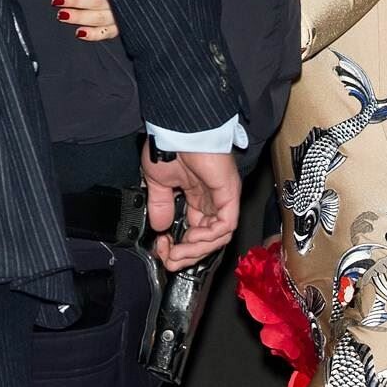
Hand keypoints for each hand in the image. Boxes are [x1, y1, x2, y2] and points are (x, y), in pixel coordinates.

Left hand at [53, 0, 118, 40]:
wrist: (161, 0)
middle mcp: (120, 0)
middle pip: (94, 0)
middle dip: (75, 0)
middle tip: (57, 0)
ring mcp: (122, 15)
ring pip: (98, 17)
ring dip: (79, 17)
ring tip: (62, 15)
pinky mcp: (124, 28)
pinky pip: (107, 33)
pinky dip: (94, 34)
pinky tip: (80, 33)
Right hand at [142, 146, 241, 267]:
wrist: (177, 130)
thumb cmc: (170, 145)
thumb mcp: (157, 182)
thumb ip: (159, 205)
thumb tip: (159, 226)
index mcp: (197, 198)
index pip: (195, 233)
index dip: (179, 246)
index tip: (162, 247)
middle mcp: (212, 201)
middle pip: (207, 240)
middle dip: (187, 254)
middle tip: (170, 257)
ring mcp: (223, 199)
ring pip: (218, 238)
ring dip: (197, 249)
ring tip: (178, 250)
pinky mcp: (229, 195)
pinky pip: (226, 225)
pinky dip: (209, 237)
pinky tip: (192, 237)